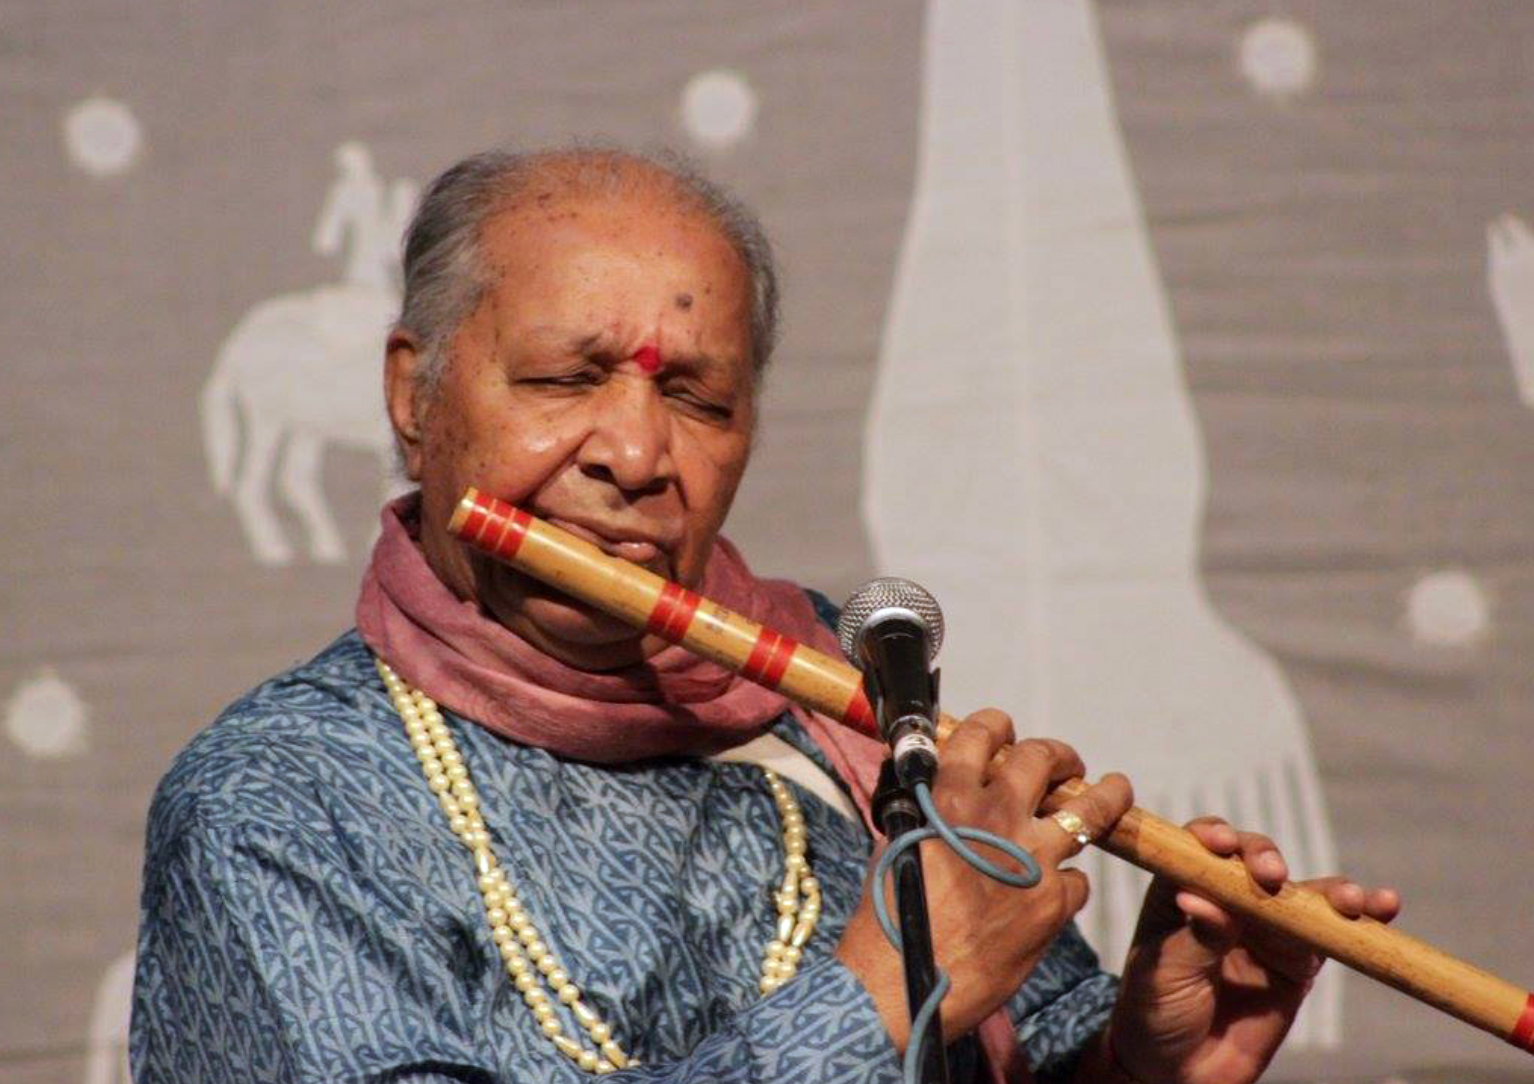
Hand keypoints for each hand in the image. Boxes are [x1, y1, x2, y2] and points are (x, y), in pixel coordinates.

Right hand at [835, 709, 1132, 1050]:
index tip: (1007, 730)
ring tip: (1116, 790)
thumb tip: (935, 779)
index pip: (985, 732)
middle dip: (1059, 756)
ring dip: (1107, 795)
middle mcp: (997, 817)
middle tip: (1067, 765)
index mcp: (951, 796)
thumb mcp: (897, 842)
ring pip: (1091, 809)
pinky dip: (1068, 881)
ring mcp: (1032, 860)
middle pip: (1044, 758)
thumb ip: (924, 805)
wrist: (902, 986)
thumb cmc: (887, 918)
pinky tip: (1056, 890)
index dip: (998, 725)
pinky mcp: (1052, 904)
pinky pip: (1078, 878)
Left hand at [1105, 818, 1401, 1083]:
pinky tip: (1383, 905)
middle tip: (1272, 875)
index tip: (1223, 845)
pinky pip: (1331, 934)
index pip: (1198, 848)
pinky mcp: (1298, 960)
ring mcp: (1265, 927)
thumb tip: (1204, 901)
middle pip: (1253, 860)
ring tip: (1350, 901)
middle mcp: (1226, 899)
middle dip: (1266, 859)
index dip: (1213, 837)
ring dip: (1329, 889)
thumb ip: (1195, 938)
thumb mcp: (1165, 972)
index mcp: (1181, 889)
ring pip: (1301, 893)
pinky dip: (1361, 920)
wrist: (1181, 1072)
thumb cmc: (1155, 1011)